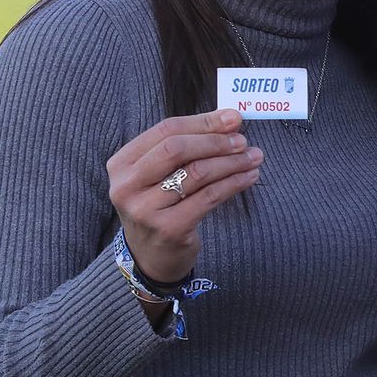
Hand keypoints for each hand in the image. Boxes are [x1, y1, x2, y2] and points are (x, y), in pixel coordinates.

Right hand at [106, 110, 260, 283]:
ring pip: (197, 173)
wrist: (151, 258)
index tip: (233, 118)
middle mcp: (127, 185)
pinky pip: (208, 197)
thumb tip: (230, 119)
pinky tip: (249, 177)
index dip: (203, 122)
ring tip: (254, 157)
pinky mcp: (168, 228)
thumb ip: (189, 144)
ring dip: (232, 162)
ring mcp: (144, 209)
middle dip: (216, 141)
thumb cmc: (161, 205)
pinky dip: (234, 183)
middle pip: (177, 149)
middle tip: (243, 141)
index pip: (166, 130)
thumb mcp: (162, 173)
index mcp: (122, 163)